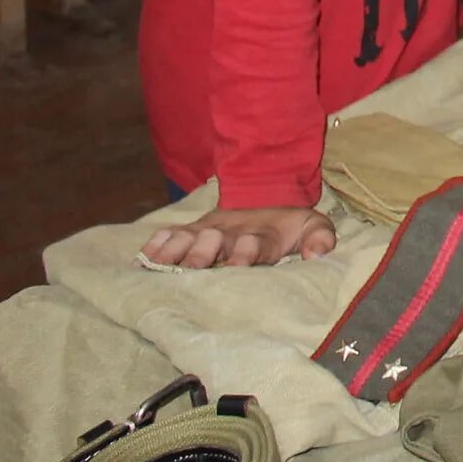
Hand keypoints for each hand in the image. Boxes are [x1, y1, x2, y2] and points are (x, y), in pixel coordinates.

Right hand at [142, 204, 336, 269]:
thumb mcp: (314, 227)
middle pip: (215, 241)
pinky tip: (142, 257)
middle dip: (203, 252)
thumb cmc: (290, 226)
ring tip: (158, 264)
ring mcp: (210, 229)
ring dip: (175, 249)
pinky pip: (172, 233)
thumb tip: (316, 256)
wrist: (268, 195)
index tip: (238, 263)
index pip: (256, 244)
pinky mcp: (194, 229)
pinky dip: (157, 244)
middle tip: (192, 266)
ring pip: (189, 238)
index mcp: (264, 235)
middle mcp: (233, 232)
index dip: (247, 252)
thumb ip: (320, 239)